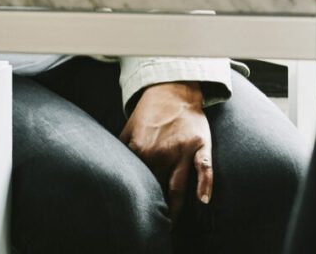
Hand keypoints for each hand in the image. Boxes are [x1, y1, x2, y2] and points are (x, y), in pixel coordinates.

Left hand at [119, 81, 213, 220]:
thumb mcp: (128, 128)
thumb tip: (110, 165)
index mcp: (141, 151)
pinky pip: (205, 168)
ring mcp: (182, 151)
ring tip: (171, 225)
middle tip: (154, 226)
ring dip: (175, 208)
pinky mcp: (200, 146)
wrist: (172, 89)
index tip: (136, 213)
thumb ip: (120, 148)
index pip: (138, 182)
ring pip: (178, 187)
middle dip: (155, 208)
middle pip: (158, 189)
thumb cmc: (150, 111)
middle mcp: (161, 154)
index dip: (137, 199)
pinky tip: (203, 200)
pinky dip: (205, 184)